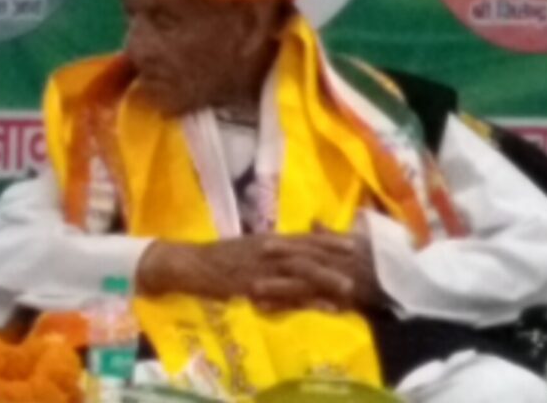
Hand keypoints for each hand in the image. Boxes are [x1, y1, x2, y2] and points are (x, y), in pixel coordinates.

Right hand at [137, 234, 381, 314]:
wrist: (188, 265)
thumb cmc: (216, 258)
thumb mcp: (245, 247)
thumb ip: (269, 250)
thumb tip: (289, 251)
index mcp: (267, 240)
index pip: (303, 238)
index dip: (328, 241)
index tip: (352, 244)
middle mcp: (267, 251)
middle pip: (306, 253)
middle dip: (332, 257)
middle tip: (358, 262)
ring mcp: (260, 269)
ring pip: (299, 272)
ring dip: (325, 279)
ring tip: (348, 287)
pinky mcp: (252, 287)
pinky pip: (283, 295)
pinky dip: (305, 300)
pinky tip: (323, 307)